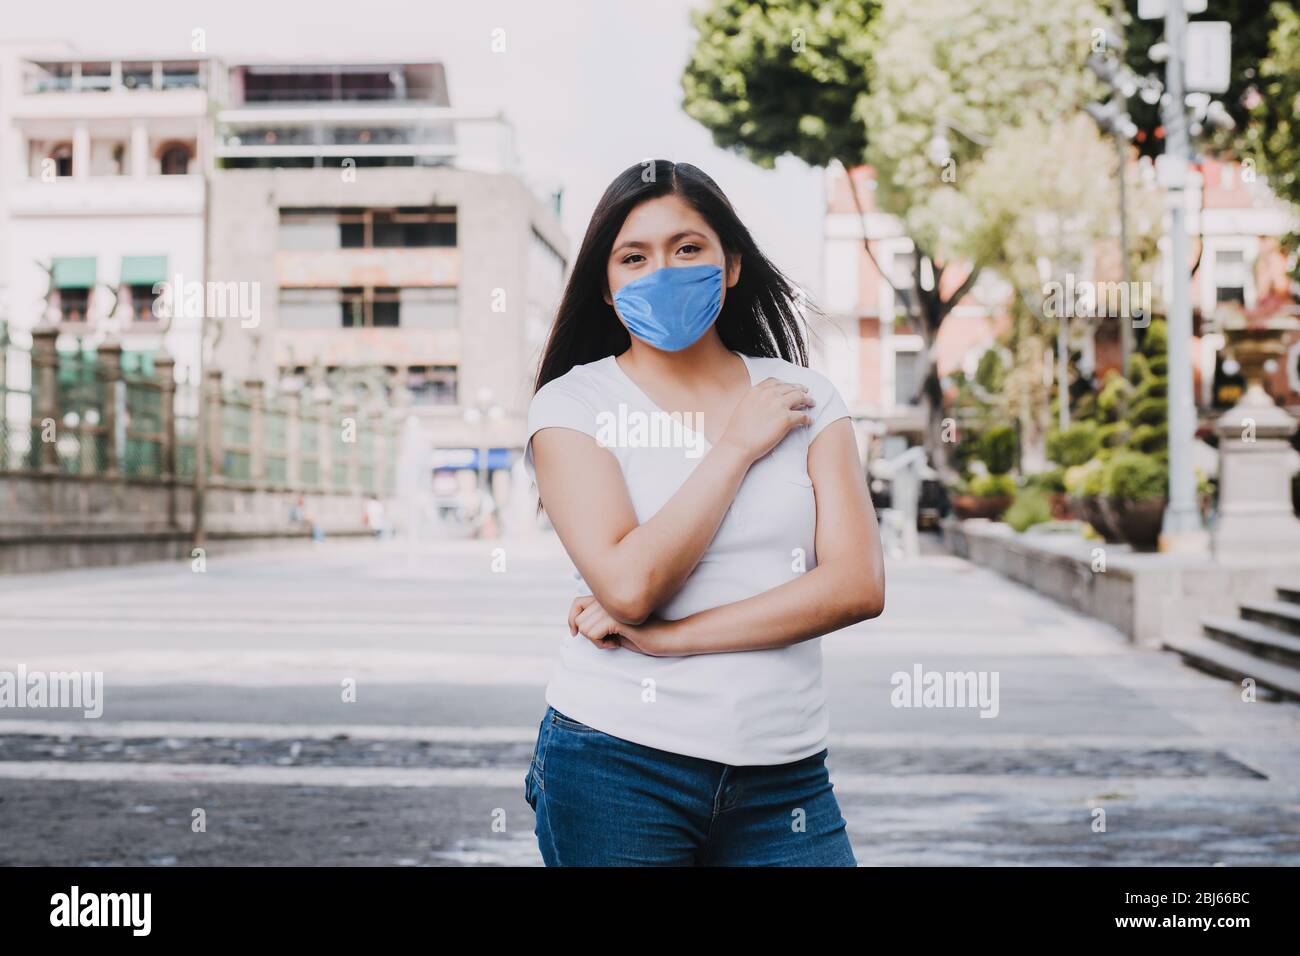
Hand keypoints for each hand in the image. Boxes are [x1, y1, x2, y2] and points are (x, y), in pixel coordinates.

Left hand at [568, 596, 682, 656]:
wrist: (664, 637)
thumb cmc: (641, 634)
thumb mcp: (615, 625)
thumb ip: (598, 619)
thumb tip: (575, 627)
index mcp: (608, 597)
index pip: (577, 603)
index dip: (572, 619)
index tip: (575, 633)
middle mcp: (608, 598)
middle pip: (579, 620)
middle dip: (590, 636)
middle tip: (609, 638)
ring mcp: (612, 606)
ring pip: (584, 628)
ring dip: (596, 641)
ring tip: (614, 639)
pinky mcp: (616, 618)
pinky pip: (592, 634)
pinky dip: (602, 644)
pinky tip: (617, 642)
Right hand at [718, 378, 814, 462]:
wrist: (738, 444)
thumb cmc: (738, 430)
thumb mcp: (743, 406)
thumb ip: (755, 399)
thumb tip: (764, 402)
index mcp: (757, 390)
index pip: (776, 382)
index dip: (786, 384)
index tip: (791, 387)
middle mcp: (769, 394)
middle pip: (790, 387)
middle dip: (800, 389)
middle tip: (806, 392)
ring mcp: (779, 405)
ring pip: (800, 397)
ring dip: (808, 400)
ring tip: (812, 403)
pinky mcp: (786, 419)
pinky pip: (802, 416)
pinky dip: (808, 419)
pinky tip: (810, 421)